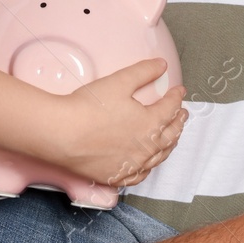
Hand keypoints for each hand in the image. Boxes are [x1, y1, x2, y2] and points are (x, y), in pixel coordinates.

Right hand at [51, 58, 187, 186]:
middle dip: (178, 122)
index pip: (170, 109)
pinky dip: (149, 166)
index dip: (176, 98)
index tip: (178, 91)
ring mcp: (131, 166)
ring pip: (158, 157)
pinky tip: (147, 163)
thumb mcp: (120, 81)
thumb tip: (161, 65)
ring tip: (171, 137)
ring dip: (168, 144)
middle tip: (181, 114)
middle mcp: (145, 149)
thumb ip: (144, 72)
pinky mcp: (115, 176)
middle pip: (170, 135)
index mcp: (150, 124)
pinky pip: (140, 175)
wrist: (61, 134)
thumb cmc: (88, 108)